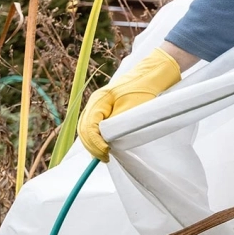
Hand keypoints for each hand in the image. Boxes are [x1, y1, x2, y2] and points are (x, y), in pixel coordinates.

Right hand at [77, 47, 181, 161]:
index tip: (107, 152)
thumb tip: (107, 140)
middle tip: (105, 157)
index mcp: (99, 100)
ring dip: (93, 143)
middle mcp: (95, 102)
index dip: (95, 142)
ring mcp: (97, 106)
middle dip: (93, 146)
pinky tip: (104, 146)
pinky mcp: (103, 110)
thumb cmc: (143, 91)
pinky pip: (93, 126)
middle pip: (84, 129)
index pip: (89, 126)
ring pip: (86, 128)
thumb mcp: (132, 109)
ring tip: (104, 155)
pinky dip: (96, 138)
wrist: (149, 77)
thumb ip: (117, 124)